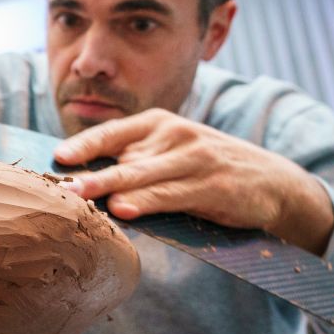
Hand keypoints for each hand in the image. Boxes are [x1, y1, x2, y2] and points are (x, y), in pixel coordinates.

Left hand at [54, 108, 333, 253]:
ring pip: (142, 177)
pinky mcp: (212, 186)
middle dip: (88, 174)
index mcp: (159, 123)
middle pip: (122, 159)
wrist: (275, 183)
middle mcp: (175, 135)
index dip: (84, 145)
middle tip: (60, 187)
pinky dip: (145, 203)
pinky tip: (124, 210)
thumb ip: (134, 160)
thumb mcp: (170, 153)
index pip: (112, 133)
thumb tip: (80, 179)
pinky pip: (170, 195)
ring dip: (108, 188)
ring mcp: (195, 159)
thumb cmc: (207, 170)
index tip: (58, 158)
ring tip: (79, 198)